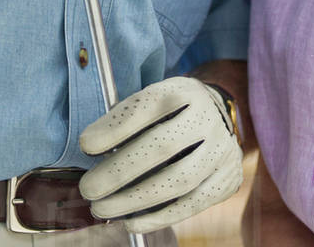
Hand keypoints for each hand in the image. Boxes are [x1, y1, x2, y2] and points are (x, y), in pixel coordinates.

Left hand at [79, 76, 243, 232]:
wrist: (217, 117)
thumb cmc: (172, 112)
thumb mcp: (153, 100)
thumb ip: (126, 118)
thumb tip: (91, 146)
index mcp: (184, 90)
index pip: (148, 106)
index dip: (116, 127)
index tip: (86, 146)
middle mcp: (207, 116)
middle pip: (162, 146)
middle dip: (119, 171)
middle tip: (89, 188)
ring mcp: (221, 148)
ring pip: (178, 180)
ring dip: (135, 199)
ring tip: (103, 209)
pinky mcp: (228, 177)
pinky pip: (192, 204)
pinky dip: (159, 217)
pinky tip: (131, 221)